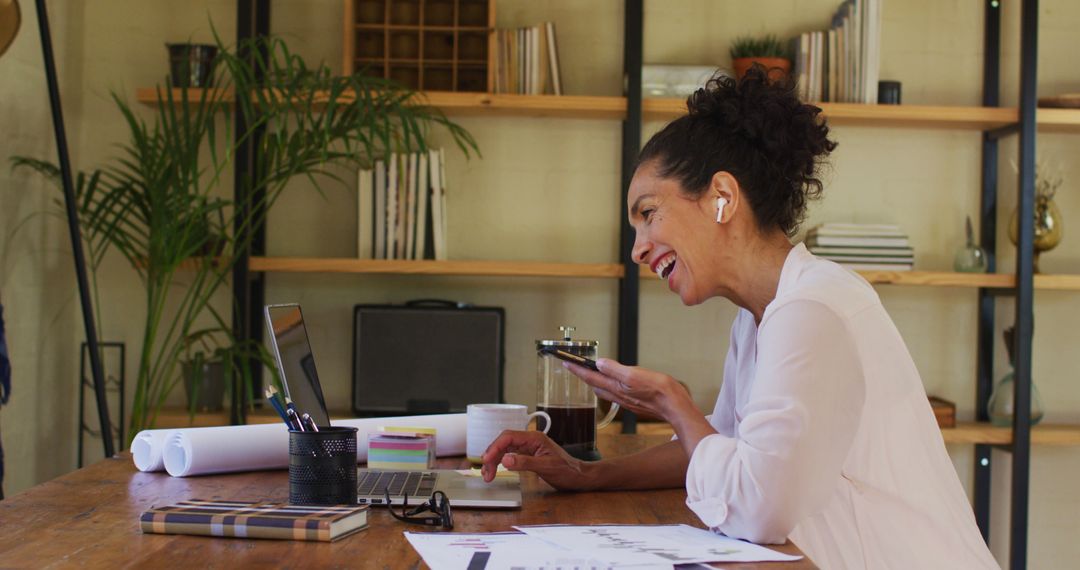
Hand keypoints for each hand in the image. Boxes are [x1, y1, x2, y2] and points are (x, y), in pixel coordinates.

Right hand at [480, 430, 592, 490]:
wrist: (579, 477)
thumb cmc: (567, 471)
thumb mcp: (546, 468)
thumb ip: (525, 463)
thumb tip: (505, 460)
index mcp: (534, 438)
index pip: (508, 437)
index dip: (494, 447)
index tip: (486, 460)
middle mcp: (530, 440)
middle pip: (504, 443)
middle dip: (492, 456)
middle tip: (486, 473)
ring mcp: (529, 448)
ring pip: (505, 449)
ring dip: (495, 460)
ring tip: (488, 475)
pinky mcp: (529, 455)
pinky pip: (511, 455)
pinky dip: (502, 462)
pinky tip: (497, 469)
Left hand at [564, 358, 691, 421]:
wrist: (674, 407)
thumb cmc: (658, 390)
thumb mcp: (634, 374)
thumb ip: (615, 369)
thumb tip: (599, 364)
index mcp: (616, 388)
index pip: (591, 377)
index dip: (577, 370)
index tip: (566, 363)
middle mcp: (619, 396)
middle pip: (596, 385)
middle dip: (584, 377)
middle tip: (576, 368)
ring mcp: (627, 401)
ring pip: (606, 391)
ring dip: (597, 382)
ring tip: (592, 375)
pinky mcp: (635, 402)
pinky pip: (617, 394)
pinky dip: (610, 387)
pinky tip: (615, 384)